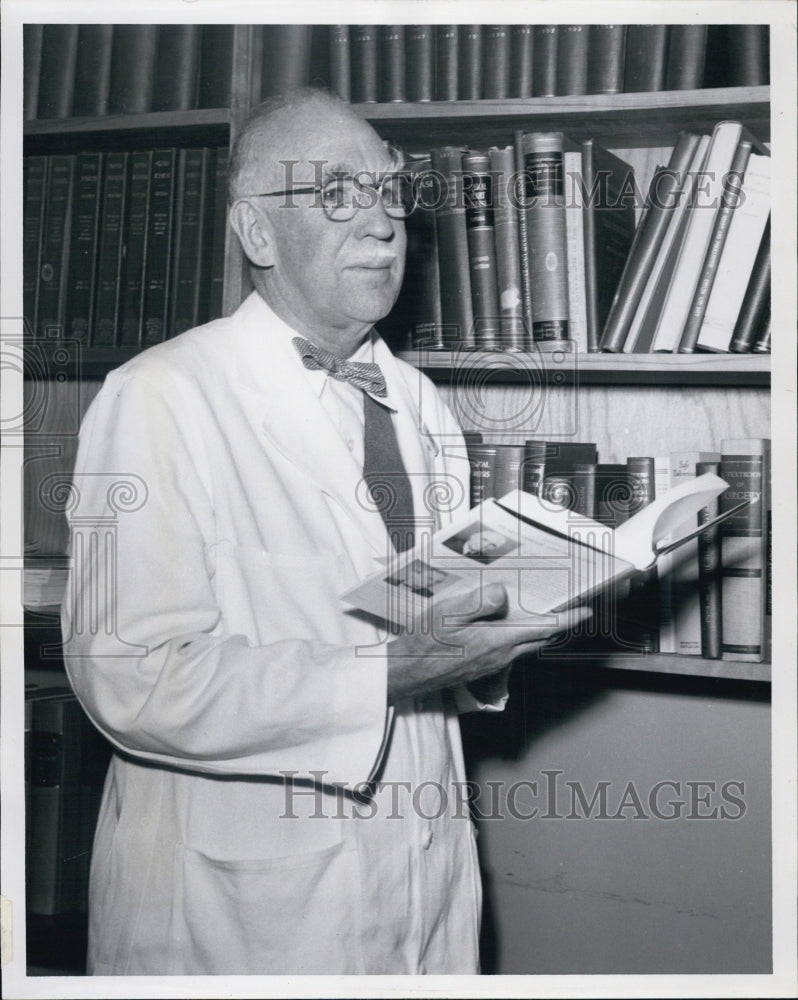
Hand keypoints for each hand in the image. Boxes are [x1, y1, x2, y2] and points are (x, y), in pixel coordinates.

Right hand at [386, 583, 591, 702]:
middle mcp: (502, 655)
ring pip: (528, 646)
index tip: (587, 610)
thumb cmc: (425, 642)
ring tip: (544, 613)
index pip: (544, 629)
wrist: (410, 672)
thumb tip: (502, 593)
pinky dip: (522, 637)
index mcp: (497, 639)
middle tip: (572, 609)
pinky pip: (513, 651)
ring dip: (541, 632)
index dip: (569, 620)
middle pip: (541, 639)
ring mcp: (494, 663)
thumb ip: (477, 603)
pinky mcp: (486, 667)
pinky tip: (508, 626)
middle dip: (560, 625)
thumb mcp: (447, 614)